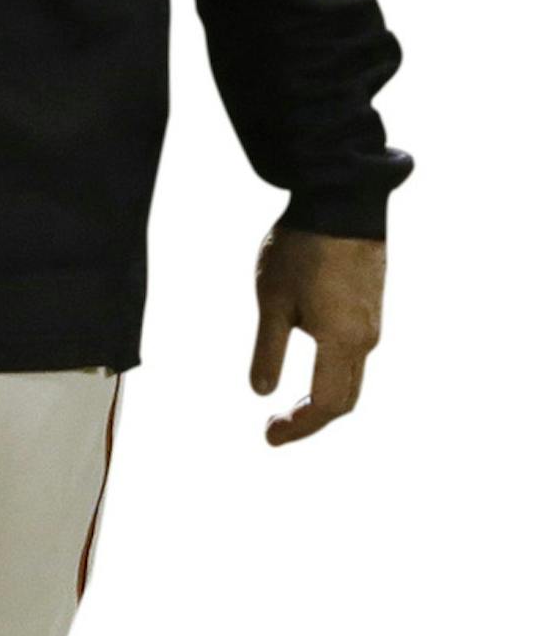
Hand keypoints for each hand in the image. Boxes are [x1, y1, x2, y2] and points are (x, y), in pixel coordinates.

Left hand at [250, 229, 385, 446]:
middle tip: (275, 428)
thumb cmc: (303, 248)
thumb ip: (268, 350)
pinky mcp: (372, 304)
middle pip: (344, 399)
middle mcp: (366, 338)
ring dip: (322, 398)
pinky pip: (355, 353)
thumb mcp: (273, 301)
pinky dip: (333, 373)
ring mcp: (373, 321)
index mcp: (342, 342)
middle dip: (310, 419)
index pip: (326, 405)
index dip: (298, 427)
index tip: (268, 436)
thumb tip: (262, 392)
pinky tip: (310, 368)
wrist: (343, 200)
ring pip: (352, 377)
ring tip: (288, 406)